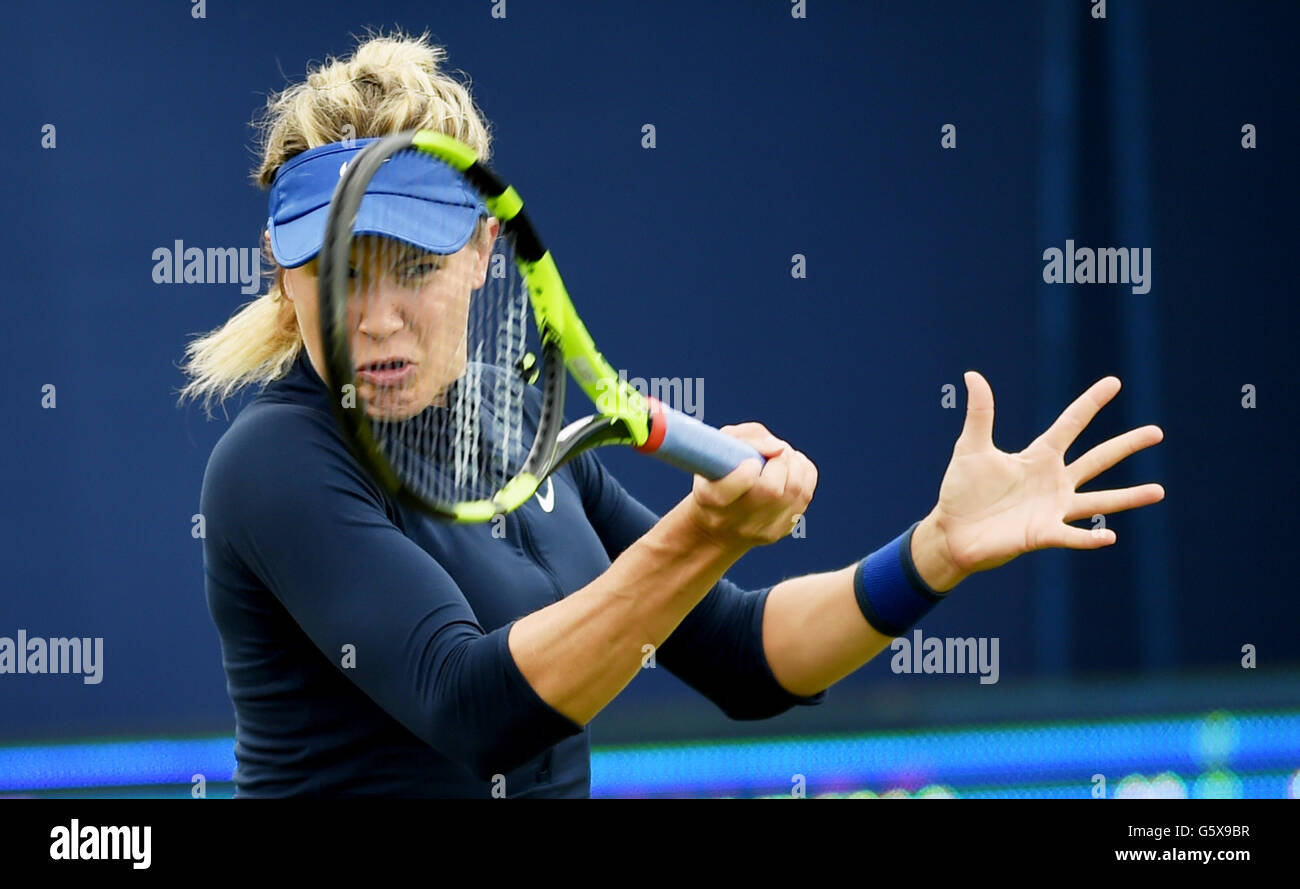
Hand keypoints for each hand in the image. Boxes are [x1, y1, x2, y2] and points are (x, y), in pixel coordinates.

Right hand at [683, 422, 817, 553]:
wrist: (715, 528)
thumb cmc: (715, 476)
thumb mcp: (715, 451)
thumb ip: (744, 438)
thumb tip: (779, 447)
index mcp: (710, 498)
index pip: (742, 482)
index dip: (753, 466)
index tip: (752, 460)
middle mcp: (733, 520)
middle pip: (772, 489)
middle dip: (780, 461)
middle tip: (774, 452)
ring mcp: (759, 530)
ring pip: (795, 491)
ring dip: (795, 464)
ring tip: (783, 457)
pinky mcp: (779, 532)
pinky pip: (805, 495)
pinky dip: (804, 474)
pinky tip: (791, 469)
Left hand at [924, 372, 1164, 581]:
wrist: (951, 532)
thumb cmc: (961, 491)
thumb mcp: (971, 448)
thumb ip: (980, 414)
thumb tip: (972, 375)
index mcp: (1038, 457)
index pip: (1070, 424)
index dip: (1090, 404)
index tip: (1114, 382)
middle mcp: (1053, 481)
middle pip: (1097, 459)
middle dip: (1126, 445)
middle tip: (1157, 432)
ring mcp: (1052, 508)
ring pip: (1099, 500)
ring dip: (1129, 497)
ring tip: (1159, 491)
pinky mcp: (1042, 534)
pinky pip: (1072, 536)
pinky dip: (1090, 538)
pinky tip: (1110, 536)